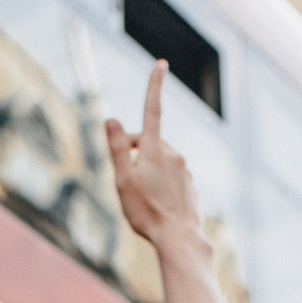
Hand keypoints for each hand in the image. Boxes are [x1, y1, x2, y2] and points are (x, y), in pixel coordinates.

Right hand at [104, 63, 204, 258]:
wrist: (179, 238)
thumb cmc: (147, 211)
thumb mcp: (123, 179)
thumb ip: (117, 148)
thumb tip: (112, 120)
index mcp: (155, 149)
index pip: (152, 109)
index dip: (154, 85)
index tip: (161, 64)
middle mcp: (173, 154)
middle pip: (148, 143)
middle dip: (134, 153)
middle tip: (124, 181)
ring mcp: (184, 170)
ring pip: (159, 162)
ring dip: (147, 171)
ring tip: (142, 200)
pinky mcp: (190, 185)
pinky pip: (170, 178)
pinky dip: (160, 186)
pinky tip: (156, 207)